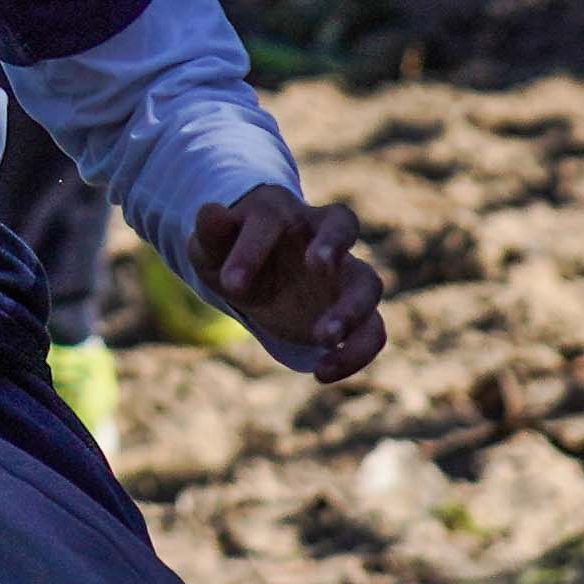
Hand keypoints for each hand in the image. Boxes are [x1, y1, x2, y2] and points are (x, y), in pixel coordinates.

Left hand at [186, 188, 385, 382]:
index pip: (273, 217)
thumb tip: (209, 211)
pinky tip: (322, 372)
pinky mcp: (353, 311)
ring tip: (322, 338)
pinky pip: (373, 329)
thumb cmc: (230, 254)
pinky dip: (356, 352)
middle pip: (344, 224)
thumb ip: (211, 232)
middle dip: (333, 244)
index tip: (230, 285)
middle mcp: (320, 235)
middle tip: (317, 267)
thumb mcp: (211, 246)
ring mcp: (342, 273)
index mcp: (280, 212)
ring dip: (352, 308)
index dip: (253, 248)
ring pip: (368, 282)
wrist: (252, 278)